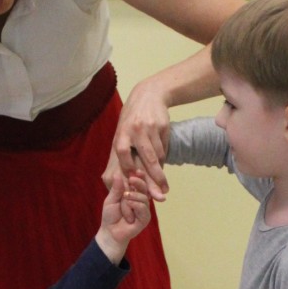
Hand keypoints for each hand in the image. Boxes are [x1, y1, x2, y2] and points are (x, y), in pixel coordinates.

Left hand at [97, 172, 152, 260]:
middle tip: (131, 180)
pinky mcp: (145, 218)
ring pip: (143, 197)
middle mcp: (141, 200)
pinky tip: (129, 205)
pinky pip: (143, 207)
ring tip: (125, 198)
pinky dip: (135, 205)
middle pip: (145, 188)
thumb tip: (118, 174)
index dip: (139, 176)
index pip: (139, 183)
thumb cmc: (110, 215)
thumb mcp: (111, 199)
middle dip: (138, 182)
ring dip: (133, 196)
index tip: (136, 170)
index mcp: (134, 194)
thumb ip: (117, 188)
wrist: (110, 232)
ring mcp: (144, 209)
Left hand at [110, 81, 170, 200]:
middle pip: (147, 157)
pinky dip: (163, 158)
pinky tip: (162, 164)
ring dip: (160, 171)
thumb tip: (125, 176)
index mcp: (122, 132)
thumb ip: (123, 150)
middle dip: (154, 176)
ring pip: (158, 154)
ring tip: (163, 185)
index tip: (132, 180)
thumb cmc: (132, 118)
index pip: (123, 152)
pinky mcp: (164, 127)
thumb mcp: (122, 130)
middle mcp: (136, 130)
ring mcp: (152, 128)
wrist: (149, 94)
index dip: (127, 166)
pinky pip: (164, 148)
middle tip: (159, 193)